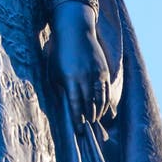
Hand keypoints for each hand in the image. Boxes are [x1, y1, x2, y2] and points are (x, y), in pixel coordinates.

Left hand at [48, 1, 111, 131]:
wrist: (75, 30)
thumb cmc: (60, 51)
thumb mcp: (54, 69)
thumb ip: (60, 87)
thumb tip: (65, 105)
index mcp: (70, 78)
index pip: (75, 104)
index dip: (78, 119)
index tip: (78, 131)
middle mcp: (85, 77)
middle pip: (89, 104)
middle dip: (88, 117)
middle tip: (87, 128)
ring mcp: (96, 73)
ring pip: (100, 99)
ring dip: (98, 111)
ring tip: (94, 120)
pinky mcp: (104, 70)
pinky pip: (106, 90)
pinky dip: (105, 101)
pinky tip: (103, 108)